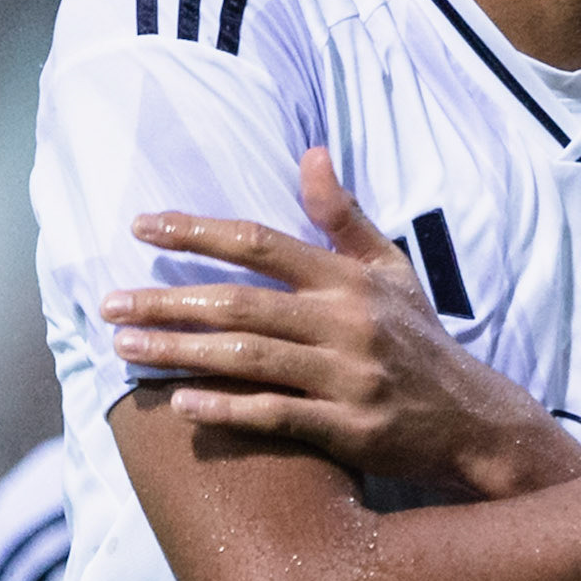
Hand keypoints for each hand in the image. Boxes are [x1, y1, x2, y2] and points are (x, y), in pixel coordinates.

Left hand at [101, 149, 580, 498]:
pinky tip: (181, 403)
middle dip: (167, 301)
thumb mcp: (391, 269)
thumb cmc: (418, 340)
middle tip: (109, 305)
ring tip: (126, 348)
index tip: (141, 226)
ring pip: (248, 358)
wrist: (472, 419)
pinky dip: (227, 408)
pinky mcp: (348, 429)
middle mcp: (346, 323)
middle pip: (241, 304)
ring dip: (179, 352)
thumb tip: (311, 152)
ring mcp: (347, 377)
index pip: (262, 242)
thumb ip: (343, 216)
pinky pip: (276, 415)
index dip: (197, 231)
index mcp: (349, 279)